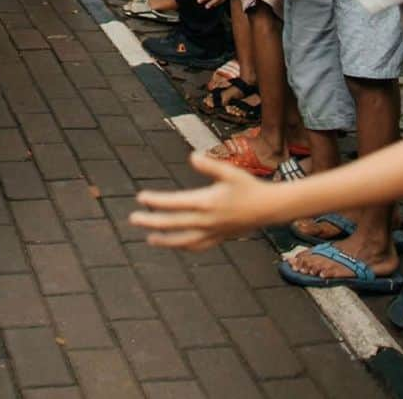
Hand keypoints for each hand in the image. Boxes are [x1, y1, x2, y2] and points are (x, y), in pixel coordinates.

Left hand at [128, 151, 274, 250]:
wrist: (270, 207)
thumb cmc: (249, 186)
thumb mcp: (230, 172)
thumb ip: (210, 165)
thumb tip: (191, 156)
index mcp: (207, 203)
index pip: (176, 203)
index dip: (157, 201)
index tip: (141, 198)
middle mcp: (208, 221)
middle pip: (174, 223)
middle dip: (152, 221)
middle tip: (133, 218)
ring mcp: (214, 232)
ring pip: (184, 240)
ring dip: (165, 240)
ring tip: (149, 239)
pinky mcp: (220, 237)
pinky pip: (199, 245)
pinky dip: (185, 246)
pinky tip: (176, 245)